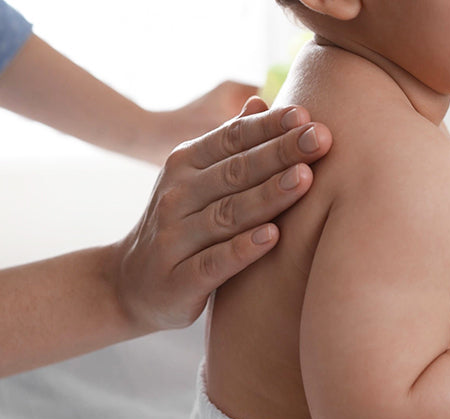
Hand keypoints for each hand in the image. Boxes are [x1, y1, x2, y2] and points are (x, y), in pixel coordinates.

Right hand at [113, 97, 331, 331]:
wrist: (129, 286)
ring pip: (227, 213)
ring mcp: (174, 238)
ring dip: (268, 195)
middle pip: (235, 171)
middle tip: (321, 138)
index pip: (231, 139)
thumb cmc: (180, 227)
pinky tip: (273, 237)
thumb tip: (261, 100)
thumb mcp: (196, 179)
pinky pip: (214, 262)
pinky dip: (243, 249)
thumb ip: (229, 145)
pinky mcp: (178, 281)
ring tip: (305, 179)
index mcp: (185, 164)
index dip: (269, 126)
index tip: (307, 115)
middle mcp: (176, 196)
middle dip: (280, 153)